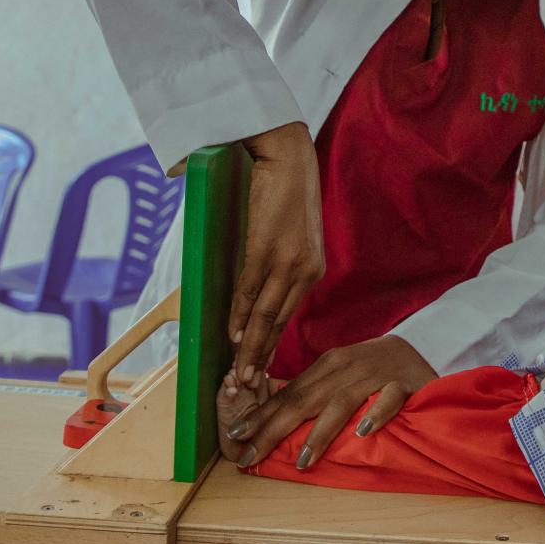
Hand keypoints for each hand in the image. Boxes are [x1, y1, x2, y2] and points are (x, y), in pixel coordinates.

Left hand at [224, 335, 436, 468]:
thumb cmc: (371, 368)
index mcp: (327, 365)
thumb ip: (311, 391)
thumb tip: (271, 415)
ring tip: (301, 460)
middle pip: (304, 400)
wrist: (418, 348)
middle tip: (251, 454)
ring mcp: (374, 374)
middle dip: (274, 428)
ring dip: (319, 432)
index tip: (235, 437)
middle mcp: (345, 367)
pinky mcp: (403, 383)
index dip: (261, 415)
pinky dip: (375, 414)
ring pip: (341, 403)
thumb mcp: (338, 374)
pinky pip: (387, 399)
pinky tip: (363, 432)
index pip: (288, 393)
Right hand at [229, 122, 326, 386]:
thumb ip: (278, 263)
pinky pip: (250, 291)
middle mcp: (305, 271)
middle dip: (260, 357)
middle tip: (246, 386)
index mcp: (312, 270)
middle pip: (278, 323)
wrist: (288, 157)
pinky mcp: (268, 250)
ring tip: (237, 374)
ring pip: (265, 315)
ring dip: (248, 348)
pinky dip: (239, 316)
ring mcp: (288, 262)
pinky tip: (232, 337)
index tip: (262, 370)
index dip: (272, 345)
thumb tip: (255, 289)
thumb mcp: (291, 236)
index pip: (289, 316)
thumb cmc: (285, 194)